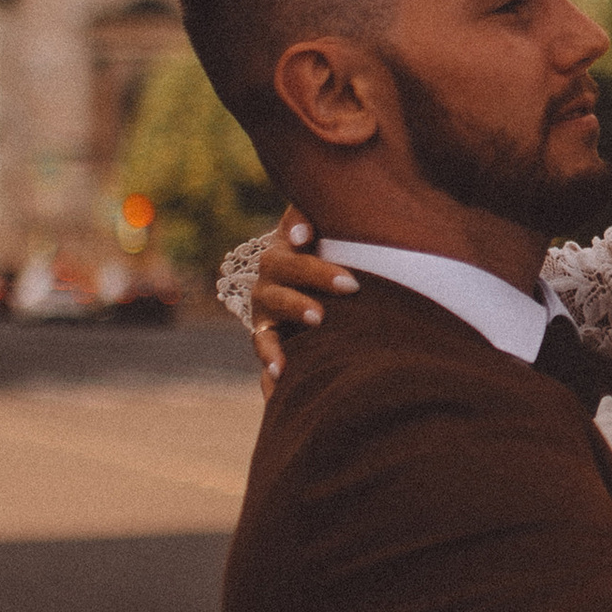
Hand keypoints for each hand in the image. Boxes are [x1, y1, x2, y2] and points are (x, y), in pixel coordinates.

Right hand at [247, 209, 358, 398]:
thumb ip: (308, 217)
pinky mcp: (272, 343)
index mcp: (280, 258)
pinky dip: (269, 379)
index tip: (348, 283)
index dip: (316, 273)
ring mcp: (266, 319)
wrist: (312, 268)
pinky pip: (267, 363)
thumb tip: (302, 232)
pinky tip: (275, 394)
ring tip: (282, 366)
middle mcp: (267, 288)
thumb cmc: (325, 241)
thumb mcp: (318, 223)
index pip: (291, 264)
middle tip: (320, 317)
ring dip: (272, 350)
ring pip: (263, 335)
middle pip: (276, 298)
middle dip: (297, 306)